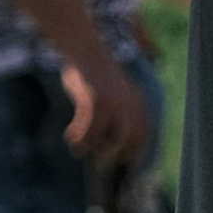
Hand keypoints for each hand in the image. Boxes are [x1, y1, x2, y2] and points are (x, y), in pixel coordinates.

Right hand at [64, 47, 150, 169]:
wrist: (86, 51)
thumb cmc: (97, 75)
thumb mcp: (117, 94)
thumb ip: (121, 115)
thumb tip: (111, 148)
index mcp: (139, 104)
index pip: (142, 137)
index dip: (130, 152)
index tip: (116, 160)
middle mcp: (131, 107)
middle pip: (127, 145)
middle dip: (112, 155)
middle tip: (98, 160)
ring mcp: (115, 106)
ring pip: (104, 144)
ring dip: (88, 148)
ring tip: (78, 147)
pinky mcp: (97, 104)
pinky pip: (87, 134)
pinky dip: (77, 138)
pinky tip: (70, 135)